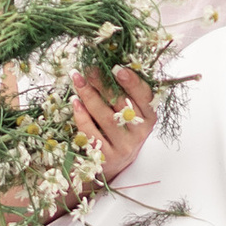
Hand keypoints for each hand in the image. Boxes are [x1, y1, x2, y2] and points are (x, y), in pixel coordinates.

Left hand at [73, 64, 155, 184]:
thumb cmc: (122, 129)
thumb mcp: (131, 111)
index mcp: (149, 116)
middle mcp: (140, 132)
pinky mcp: (107, 158)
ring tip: (78, 80)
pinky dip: (82, 117)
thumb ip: (125, 92)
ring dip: (90, 96)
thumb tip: (108, 64)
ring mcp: (124, 147)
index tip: (117, 68)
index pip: (144, 97)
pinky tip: (75, 102)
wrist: (116, 162)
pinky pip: (92, 134)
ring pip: (106, 118)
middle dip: (104, 84)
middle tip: (89, 69)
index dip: (132, 82)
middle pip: (121, 105)